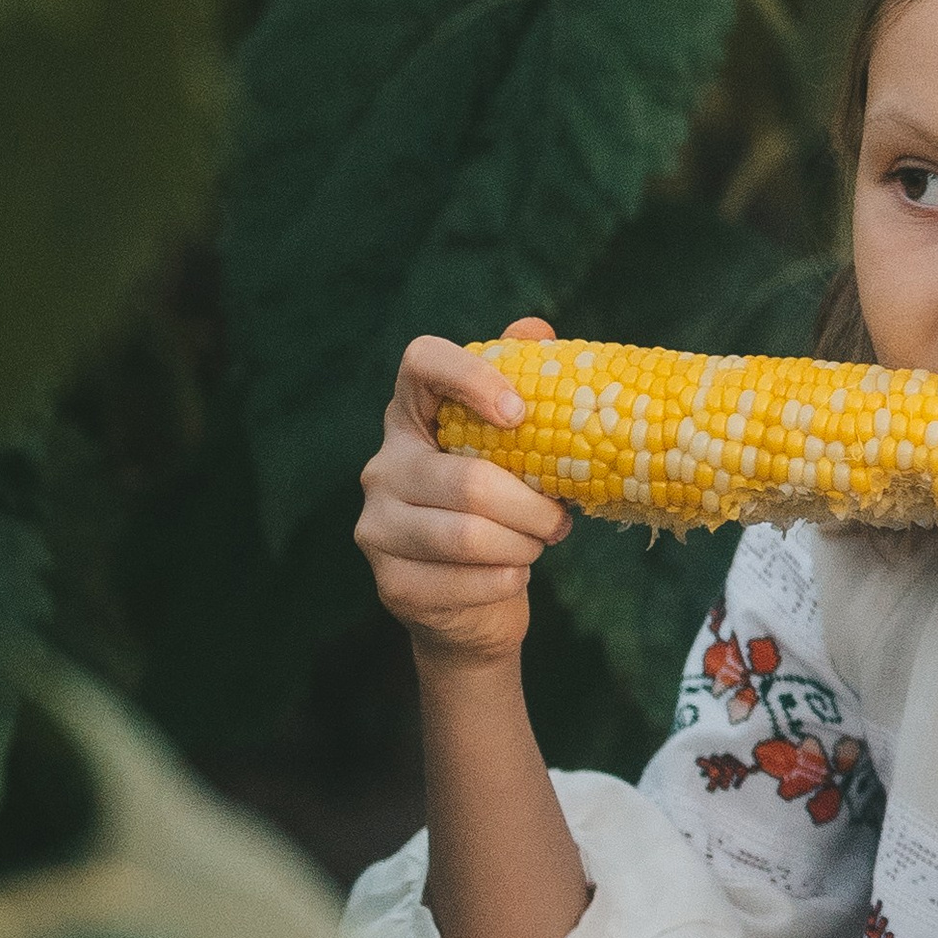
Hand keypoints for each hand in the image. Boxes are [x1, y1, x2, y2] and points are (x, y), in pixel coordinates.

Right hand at [356, 317, 570, 670]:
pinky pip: (465, 581)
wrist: (473, 608)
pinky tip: (512, 576)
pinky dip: (506, 581)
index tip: (519, 413)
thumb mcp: (516, 457)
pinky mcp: (392, 582)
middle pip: (468, 481)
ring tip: (537, 545)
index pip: (421, 363)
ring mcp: (378, 527)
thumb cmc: (501, 517)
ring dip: (522, 546)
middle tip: (559, 520)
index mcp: (413, 420)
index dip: (471, 377)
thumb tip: (537, 330)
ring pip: (467, 536)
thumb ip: (526, 392)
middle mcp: (383, 467)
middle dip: (531, 507)